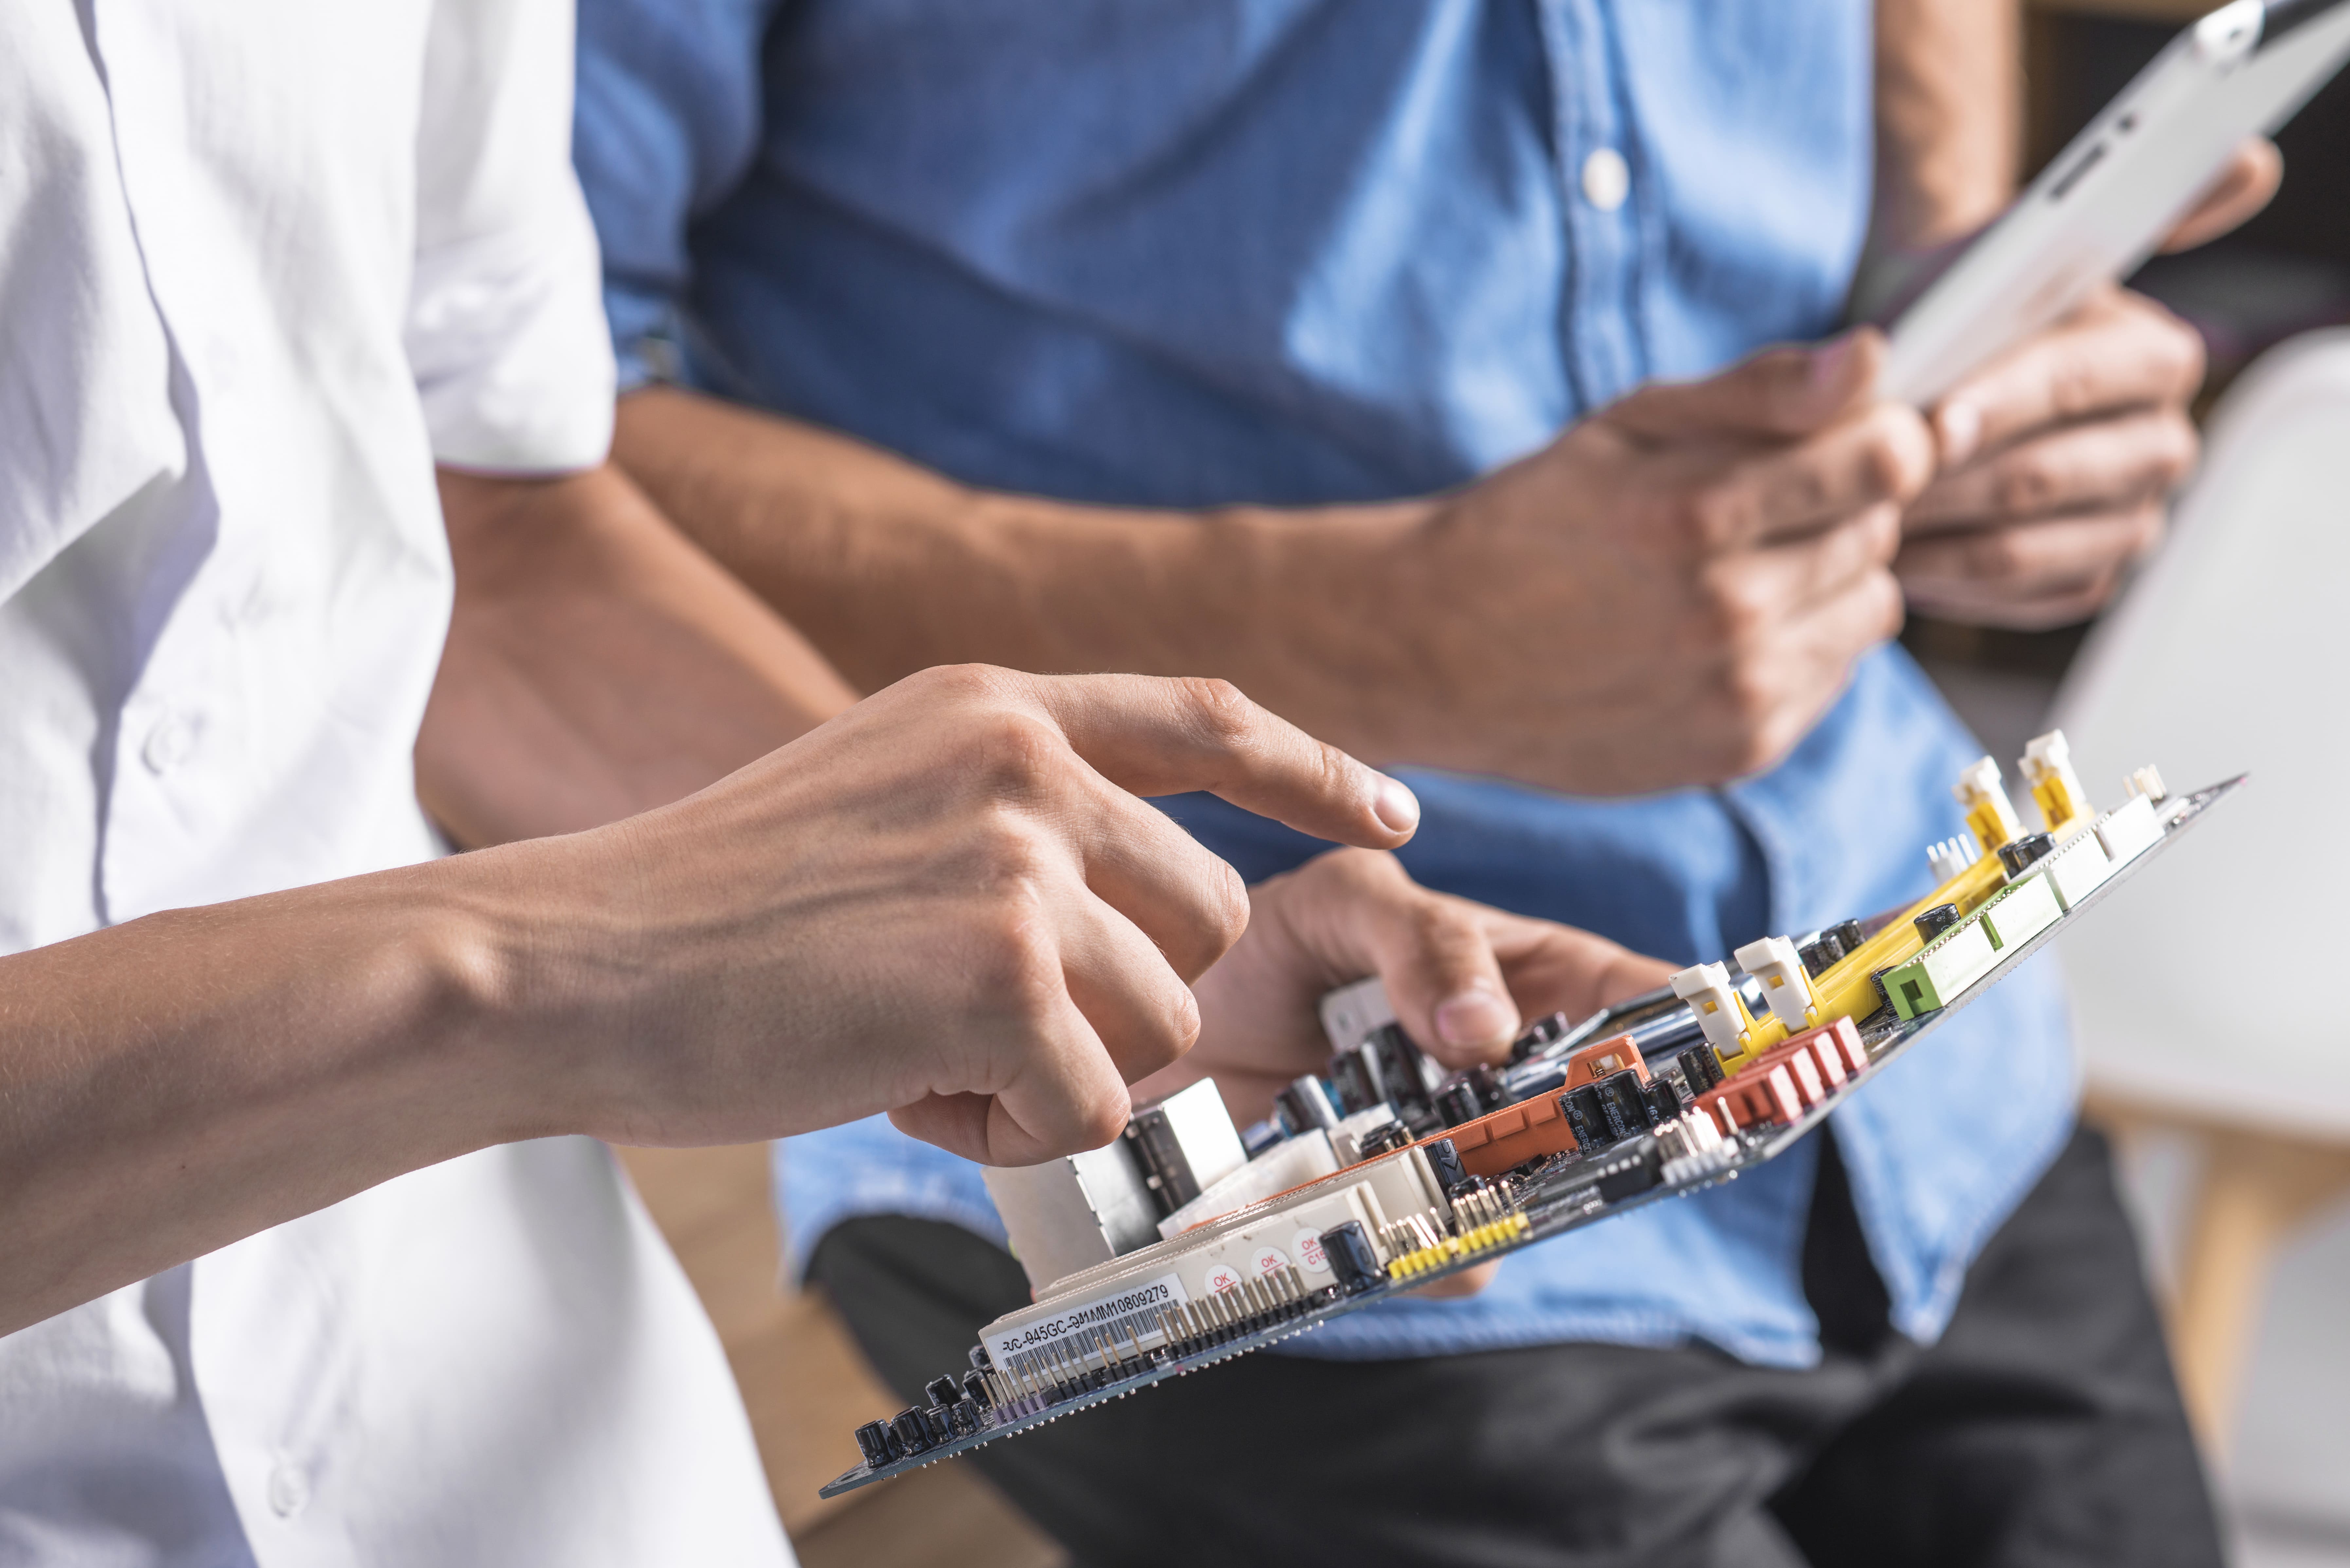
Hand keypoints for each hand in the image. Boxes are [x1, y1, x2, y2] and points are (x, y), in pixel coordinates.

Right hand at [519, 666, 1419, 1164]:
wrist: (571, 961)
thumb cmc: (711, 912)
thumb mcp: (879, 798)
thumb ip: (1006, 824)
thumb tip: (1121, 929)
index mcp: (993, 708)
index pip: (1206, 717)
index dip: (1313, 770)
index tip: (1390, 817)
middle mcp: (1024, 761)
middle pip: (1203, 922)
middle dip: (1121, 1002)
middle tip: (972, 1026)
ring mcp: (1018, 859)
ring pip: (1159, 1024)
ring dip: (1058, 1073)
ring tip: (918, 1051)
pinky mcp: (998, 971)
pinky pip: (1091, 1104)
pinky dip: (1010, 1130)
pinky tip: (899, 1088)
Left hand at [1133, 848, 1670, 1297]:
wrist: (1161, 1024)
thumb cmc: (1272, 942)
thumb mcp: (1346, 904)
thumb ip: (1422, 945)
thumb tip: (1486, 1031)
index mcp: (1529, 977)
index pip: (1643, 998)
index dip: (1705, 1031)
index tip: (1740, 1062)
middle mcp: (1512, 1074)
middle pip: (1604, 1123)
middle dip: (1598, 1140)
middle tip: (1555, 1136)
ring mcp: (1462, 1152)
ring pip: (1529, 1200)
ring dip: (1492, 1199)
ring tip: (1425, 1170)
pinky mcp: (1401, 1217)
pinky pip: (1444, 1259)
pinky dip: (1415, 1251)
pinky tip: (1368, 1220)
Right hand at [1383, 332, 1932, 790]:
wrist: (1438, 653)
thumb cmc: (1534, 520)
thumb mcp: (1627, 426)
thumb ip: (1757, 391)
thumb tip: (1870, 358)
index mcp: (1696, 513)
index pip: (1889, 460)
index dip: (1878, 435)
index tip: (1840, 436)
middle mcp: (1728, 612)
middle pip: (1882, 530)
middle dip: (1837, 506)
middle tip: (1749, 511)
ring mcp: (1740, 692)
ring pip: (1873, 607)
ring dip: (1828, 580)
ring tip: (1737, 574)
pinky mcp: (1744, 749)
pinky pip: (1837, 674)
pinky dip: (1802, 645)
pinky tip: (1724, 634)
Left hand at [1895, 141, 2280, 628]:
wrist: (1921, 354)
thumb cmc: (1955, 297)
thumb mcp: (2007, 238)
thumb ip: (2114, 203)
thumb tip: (2252, 163)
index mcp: (2159, 357)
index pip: (2071, 386)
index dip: (1993, 404)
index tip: (1926, 417)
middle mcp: (2164, 443)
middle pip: (2039, 476)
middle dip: (1942, 477)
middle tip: (1864, 474)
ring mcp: (2130, 519)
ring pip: (2018, 546)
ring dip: (1929, 531)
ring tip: (1860, 509)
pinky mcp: (2087, 577)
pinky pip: (2013, 596)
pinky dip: (1943, 577)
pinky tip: (1893, 549)